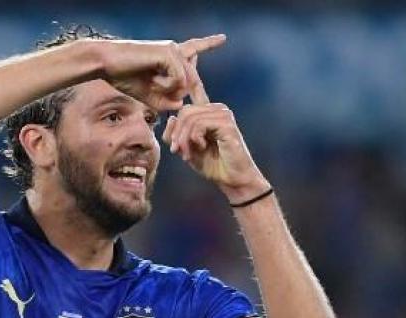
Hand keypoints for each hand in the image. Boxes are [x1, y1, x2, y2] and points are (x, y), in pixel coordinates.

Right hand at [95, 34, 225, 110]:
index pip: (194, 49)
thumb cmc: (123, 77)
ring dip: (170, 92)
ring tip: (152, 86)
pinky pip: (179, 79)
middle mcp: (175, 50)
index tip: (223, 38)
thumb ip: (165, 101)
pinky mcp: (168, 53)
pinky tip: (153, 82)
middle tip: (171, 103)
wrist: (105, 64)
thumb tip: (181, 104)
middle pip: (193, 79)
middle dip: (189, 95)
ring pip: (186, 82)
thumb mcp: (147, 94)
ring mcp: (173, 50)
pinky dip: (167, 87)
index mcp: (170, 55)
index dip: (208, 43)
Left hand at [161, 58, 269, 201]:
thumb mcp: (187, 148)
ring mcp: (223, 115)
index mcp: (208, 112)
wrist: (233, 179)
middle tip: (176, 151)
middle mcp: (217, 109)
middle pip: (184, 109)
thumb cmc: (212, 165)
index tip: (190, 51)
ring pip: (189, 118)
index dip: (192, 69)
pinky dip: (193, 138)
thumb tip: (172, 119)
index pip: (196, 87)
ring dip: (183, 138)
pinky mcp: (227, 124)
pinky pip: (199, 125)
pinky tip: (200, 147)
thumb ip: (177, 133)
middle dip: (176, 132)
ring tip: (185, 153)